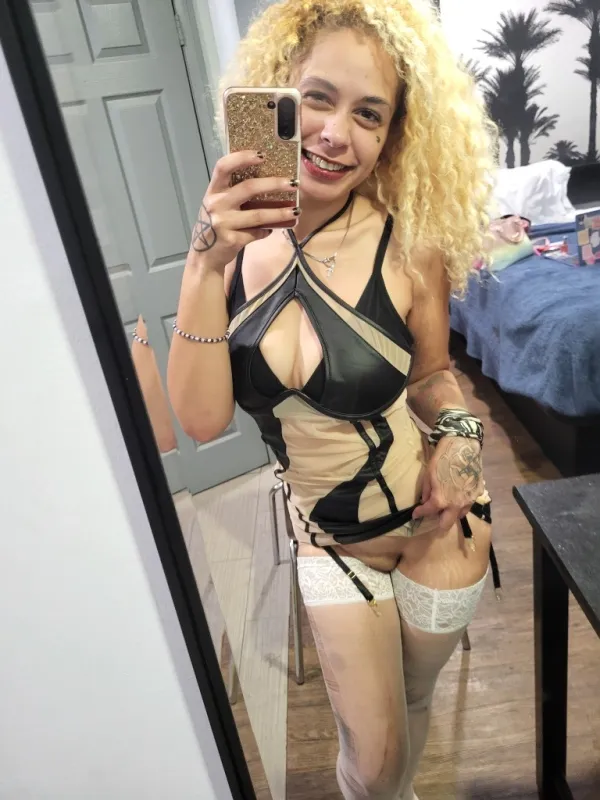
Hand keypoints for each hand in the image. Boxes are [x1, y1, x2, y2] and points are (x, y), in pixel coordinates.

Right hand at [189, 150, 297, 271]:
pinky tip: (271, 230)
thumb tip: (269, 183)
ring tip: (296, 211)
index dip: (242, 157)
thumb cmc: (215, 225)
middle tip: (293, 183)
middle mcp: (216, 204)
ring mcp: (223, 223)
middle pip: (249, 188)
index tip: (262, 155)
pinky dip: (266, 232)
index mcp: (213, 191)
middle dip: (274, 184)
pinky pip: (256, 233)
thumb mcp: (218, 205)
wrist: (204, 256)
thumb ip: (234, 194)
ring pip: (258, 215)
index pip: (223, 167)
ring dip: (280, 213)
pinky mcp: (231, 240)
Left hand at [413, 437, 483, 531]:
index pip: (427, 512)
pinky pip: (469, 504)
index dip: (419, 514)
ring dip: (451, 513)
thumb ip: (427, 492)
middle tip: (433, 516)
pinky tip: (459, 495)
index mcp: (441, 500)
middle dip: (438, 523)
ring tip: (446, 505)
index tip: (415, 514)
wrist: (463, 447)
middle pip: (446, 524)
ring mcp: (469, 500)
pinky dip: (462, 503)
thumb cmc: (442, 459)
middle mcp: (456, 505)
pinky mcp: (478, 493)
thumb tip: (425, 502)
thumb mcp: (428, 475)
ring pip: (459, 515)